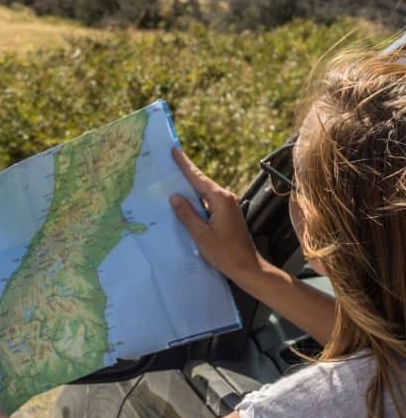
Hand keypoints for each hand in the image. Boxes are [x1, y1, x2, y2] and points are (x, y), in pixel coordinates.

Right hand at [169, 147, 261, 286]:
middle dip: (186, 173)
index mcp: (220, 199)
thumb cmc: (225, 253)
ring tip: (173, 180)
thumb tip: (175, 197)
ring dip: (190, 188)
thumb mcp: (201, 234)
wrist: (247, 267)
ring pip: (205, 193)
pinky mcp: (227, 214)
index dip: (185, 164)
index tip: (175, 150)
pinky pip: (208, 202)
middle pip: (201, 182)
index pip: (198, 178)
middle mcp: (226, 198)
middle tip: (170, 161)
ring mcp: (228, 206)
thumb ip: (187, 214)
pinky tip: (185, 202)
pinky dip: (196, 200)